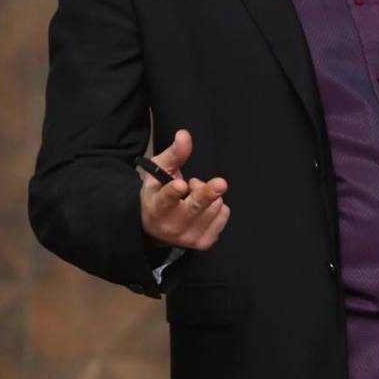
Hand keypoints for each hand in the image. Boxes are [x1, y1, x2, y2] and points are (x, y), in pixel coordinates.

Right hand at [139, 129, 230, 251]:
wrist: (155, 227)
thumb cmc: (158, 192)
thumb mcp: (159, 171)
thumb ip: (174, 154)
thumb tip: (184, 135)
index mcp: (156, 207)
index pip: (165, 200)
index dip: (173, 192)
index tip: (181, 185)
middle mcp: (170, 226)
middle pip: (194, 208)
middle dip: (207, 194)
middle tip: (220, 183)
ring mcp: (188, 237)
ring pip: (213, 207)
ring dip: (208, 194)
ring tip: (193, 195)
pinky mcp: (203, 243)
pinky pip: (223, 216)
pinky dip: (218, 206)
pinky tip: (203, 207)